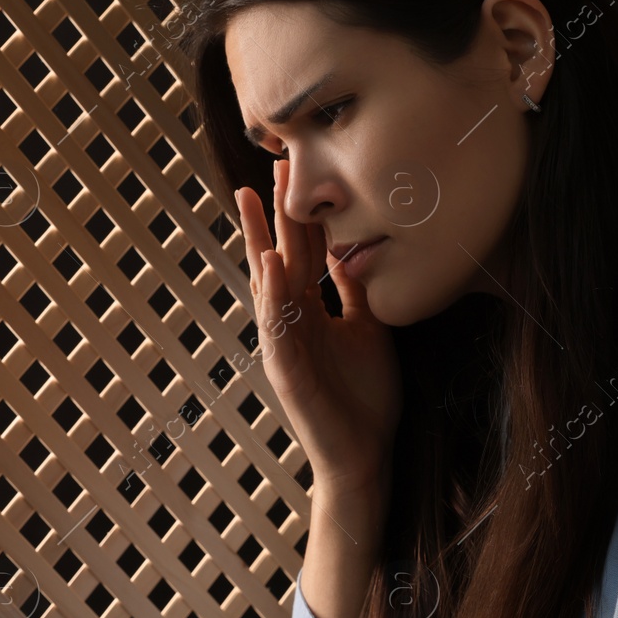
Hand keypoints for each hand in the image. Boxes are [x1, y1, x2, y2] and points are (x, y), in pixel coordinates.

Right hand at [237, 159, 401, 493]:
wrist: (364, 454)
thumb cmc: (365, 397)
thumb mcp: (368, 331)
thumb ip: (356, 295)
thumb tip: (355, 253)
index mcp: (310, 312)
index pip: (301, 253)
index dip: (300, 213)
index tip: (297, 170)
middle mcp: (291, 321)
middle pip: (279, 255)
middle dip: (274, 211)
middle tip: (271, 164)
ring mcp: (283, 343)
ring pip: (267, 283)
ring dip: (258, 239)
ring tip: (249, 197)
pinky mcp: (285, 368)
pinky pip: (275, 323)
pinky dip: (271, 292)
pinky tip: (269, 261)